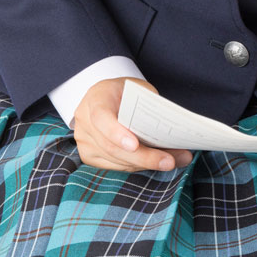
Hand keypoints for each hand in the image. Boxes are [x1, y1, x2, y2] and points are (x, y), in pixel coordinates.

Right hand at [73, 77, 194, 171]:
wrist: (105, 96)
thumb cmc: (125, 92)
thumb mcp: (138, 89)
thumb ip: (149, 108)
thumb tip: (172, 133)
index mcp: (96, 98)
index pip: (101, 117)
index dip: (116, 133)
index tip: (135, 145)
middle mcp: (85, 120)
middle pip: (112, 146)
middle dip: (144, 157)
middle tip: (170, 161)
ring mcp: (84, 140)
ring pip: (116, 160)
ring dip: (145, 164)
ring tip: (170, 162)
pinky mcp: (88, 155)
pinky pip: (114, 166)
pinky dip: (136, 166)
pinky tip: (154, 163)